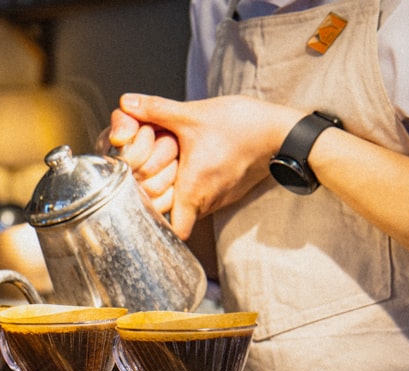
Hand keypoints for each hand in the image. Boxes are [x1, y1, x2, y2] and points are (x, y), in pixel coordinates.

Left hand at [108, 93, 299, 237]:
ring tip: (168, 167)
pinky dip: (191, 187)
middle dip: (157, 200)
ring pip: (186, 207)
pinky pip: (202, 199)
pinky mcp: (226, 194)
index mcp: (192, 191)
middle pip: (171, 218)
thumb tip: (126, 102)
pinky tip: (189, 165)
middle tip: (147, 177)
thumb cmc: (241, 126)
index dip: (152, 221)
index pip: (169, 230)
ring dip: (174, 191)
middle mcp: (205, 203)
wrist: (282, 132)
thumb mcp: (193, 115)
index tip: (140, 202)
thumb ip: (156, 110)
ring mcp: (217, 201)